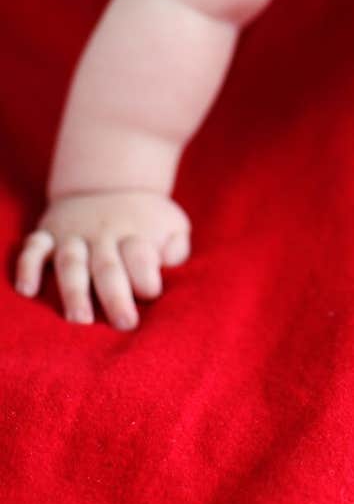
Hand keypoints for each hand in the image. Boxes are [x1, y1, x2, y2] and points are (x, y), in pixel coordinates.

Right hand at [15, 191, 190, 329]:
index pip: (141, 256)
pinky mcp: (48, 233)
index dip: (146, 275)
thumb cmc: (146, 217)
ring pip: (72, 262)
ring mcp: (73, 234)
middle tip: (125, 324)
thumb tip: (170, 261)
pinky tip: (27, 290)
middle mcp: (103, 234)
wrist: (110, 180)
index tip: (151, 293)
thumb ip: (176, 247)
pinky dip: (28, 266)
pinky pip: (34, 248)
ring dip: (74, 290)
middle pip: (108, 267)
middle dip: (116, 296)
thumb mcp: (172, 224)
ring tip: (80, 320)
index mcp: (136, 233)